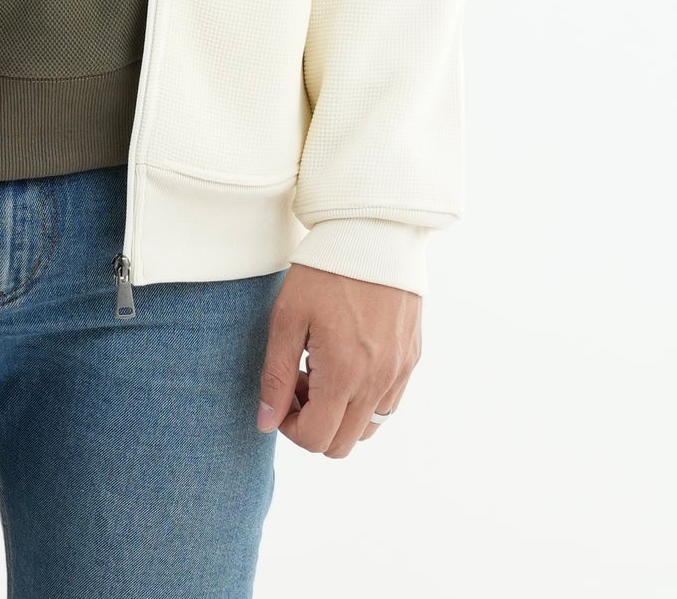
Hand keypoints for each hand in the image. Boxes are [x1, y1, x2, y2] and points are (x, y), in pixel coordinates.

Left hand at [257, 263, 420, 457]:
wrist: (374, 232)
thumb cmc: (325, 270)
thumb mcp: (288, 318)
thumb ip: (276, 376)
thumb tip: (265, 423)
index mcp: (346, 374)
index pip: (316, 439)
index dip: (289, 427)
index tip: (281, 395)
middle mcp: (379, 382)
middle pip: (342, 444)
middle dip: (313, 425)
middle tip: (299, 382)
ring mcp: (400, 372)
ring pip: (368, 429)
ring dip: (340, 415)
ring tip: (322, 370)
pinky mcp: (411, 358)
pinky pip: (388, 403)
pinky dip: (364, 399)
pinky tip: (347, 359)